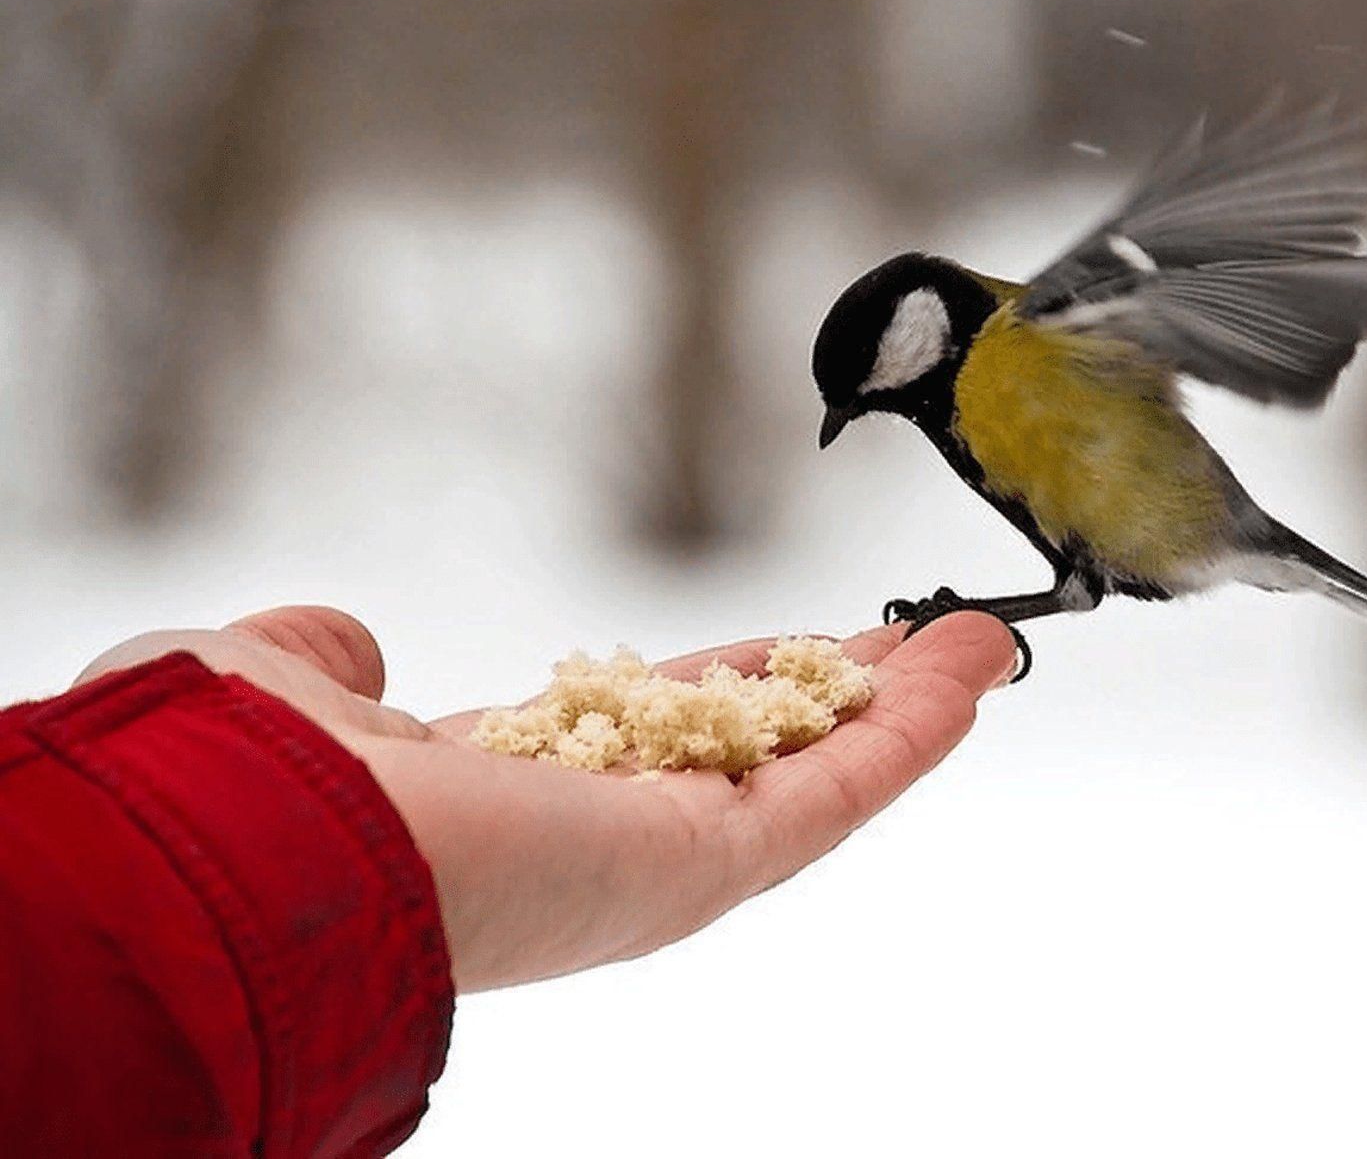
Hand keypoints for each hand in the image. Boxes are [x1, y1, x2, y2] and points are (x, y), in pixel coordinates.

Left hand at [77, 605, 1016, 990]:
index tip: (789, 647)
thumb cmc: (242, 778)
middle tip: (923, 645)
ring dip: (906, 711)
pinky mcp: (707, 865)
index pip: (651, 735)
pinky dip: (912, 730)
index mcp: (511, 797)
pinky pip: (835, 791)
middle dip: (844, 698)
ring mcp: (661, 862)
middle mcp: (597, 840)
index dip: (731, 684)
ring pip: (817, 778)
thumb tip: (347, 648)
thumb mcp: (279, 683)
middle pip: (758, 758)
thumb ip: (328, 664)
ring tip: (980, 647)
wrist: (252, 850)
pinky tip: (969, 671)